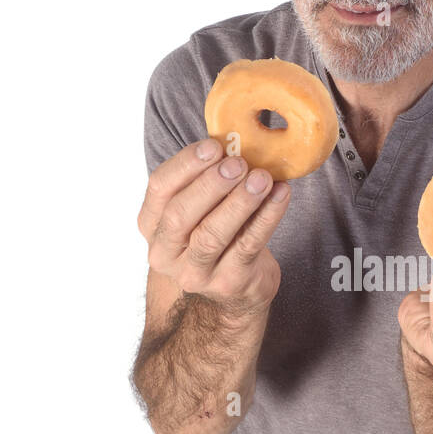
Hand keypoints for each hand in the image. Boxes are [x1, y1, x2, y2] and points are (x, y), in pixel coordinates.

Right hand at [137, 139, 290, 312]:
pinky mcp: (229, 282)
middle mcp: (165, 252)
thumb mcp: (199, 209)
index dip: (185, 165)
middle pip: (180, 214)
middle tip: (238, 163)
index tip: (213, 146)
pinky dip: (267, 217)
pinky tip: (280, 195)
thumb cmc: (214, 235)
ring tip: (262, 178)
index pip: (159, 188)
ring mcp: (196, 272)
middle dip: (210, 184)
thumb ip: (206, 181)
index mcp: (152, 224)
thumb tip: (234, 142)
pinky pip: (248, 246)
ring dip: (240, 202)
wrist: (231, 292)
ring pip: (213, 234)